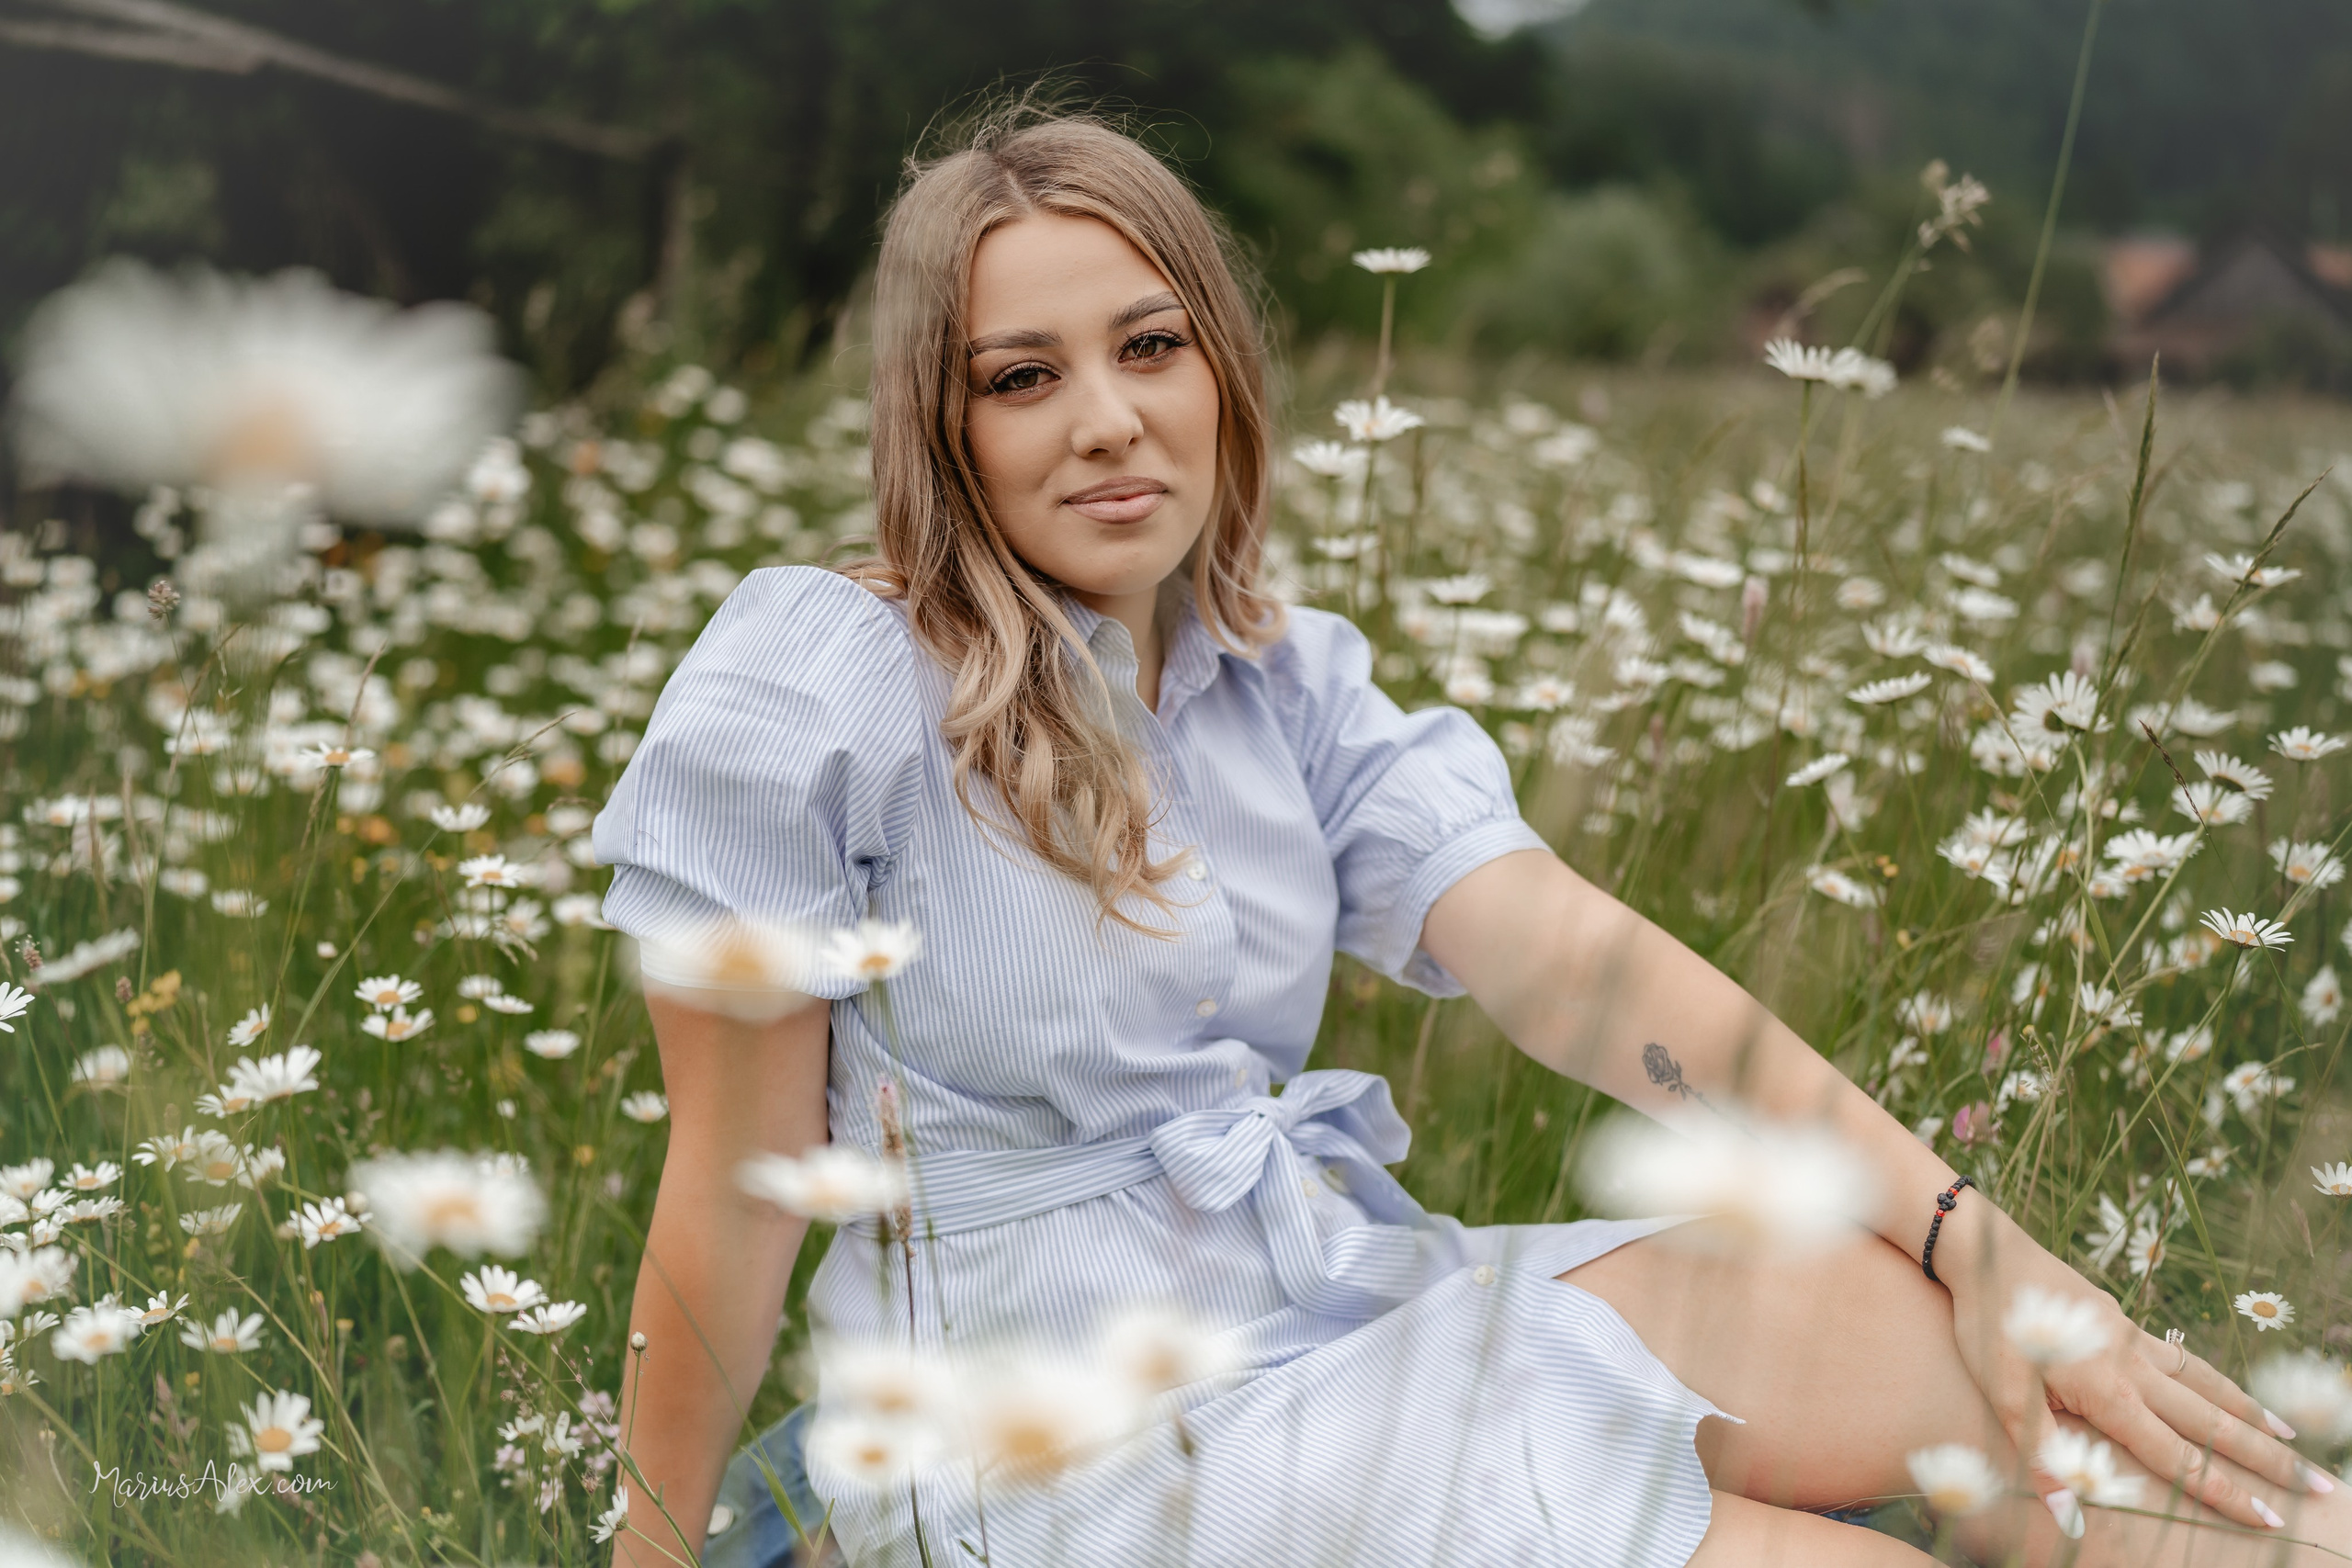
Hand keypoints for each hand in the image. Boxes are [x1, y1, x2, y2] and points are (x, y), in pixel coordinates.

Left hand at [1938, 1196, 2315, 1534]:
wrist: (1985, 1252)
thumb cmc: (1987, 1328)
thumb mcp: (2002, 1397)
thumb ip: (2044, 1457)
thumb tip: (2072, 1517)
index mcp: (2109, 1392)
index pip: (2176, 1456)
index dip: (2222, 1491)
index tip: (2266, 1518)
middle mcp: (2133, 1367)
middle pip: (2211, 1422)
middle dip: (2266, 1458)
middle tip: (2320, 1485)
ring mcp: (2131, 1340)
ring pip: (2206, 1384)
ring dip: (2251, 1414)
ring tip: (2294, 1438)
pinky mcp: (2122, 1321)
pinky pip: (2182, 1359)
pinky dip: (2215, 1379)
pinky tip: (2227, 1390)